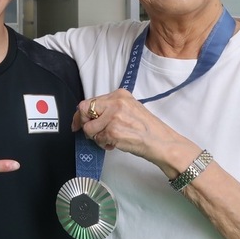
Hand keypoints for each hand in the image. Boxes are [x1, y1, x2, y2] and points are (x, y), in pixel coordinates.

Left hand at [71, 89, 196, 165]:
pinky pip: (97, 139)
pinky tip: (114, 144)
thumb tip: (90, 115)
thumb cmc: (148, 129)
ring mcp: (114, 116)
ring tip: (110, 140)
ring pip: (89, 128)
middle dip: (85, 124)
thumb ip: (111, 108)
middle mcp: (116, 102)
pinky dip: (103, 144)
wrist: (161, 142)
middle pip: (84, 110)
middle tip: (92, 134)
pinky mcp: (113, 130)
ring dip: (96, 137)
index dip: (81, 114)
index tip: (78, 123)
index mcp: (120, 94)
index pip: (91, 101)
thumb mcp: (130, 109)